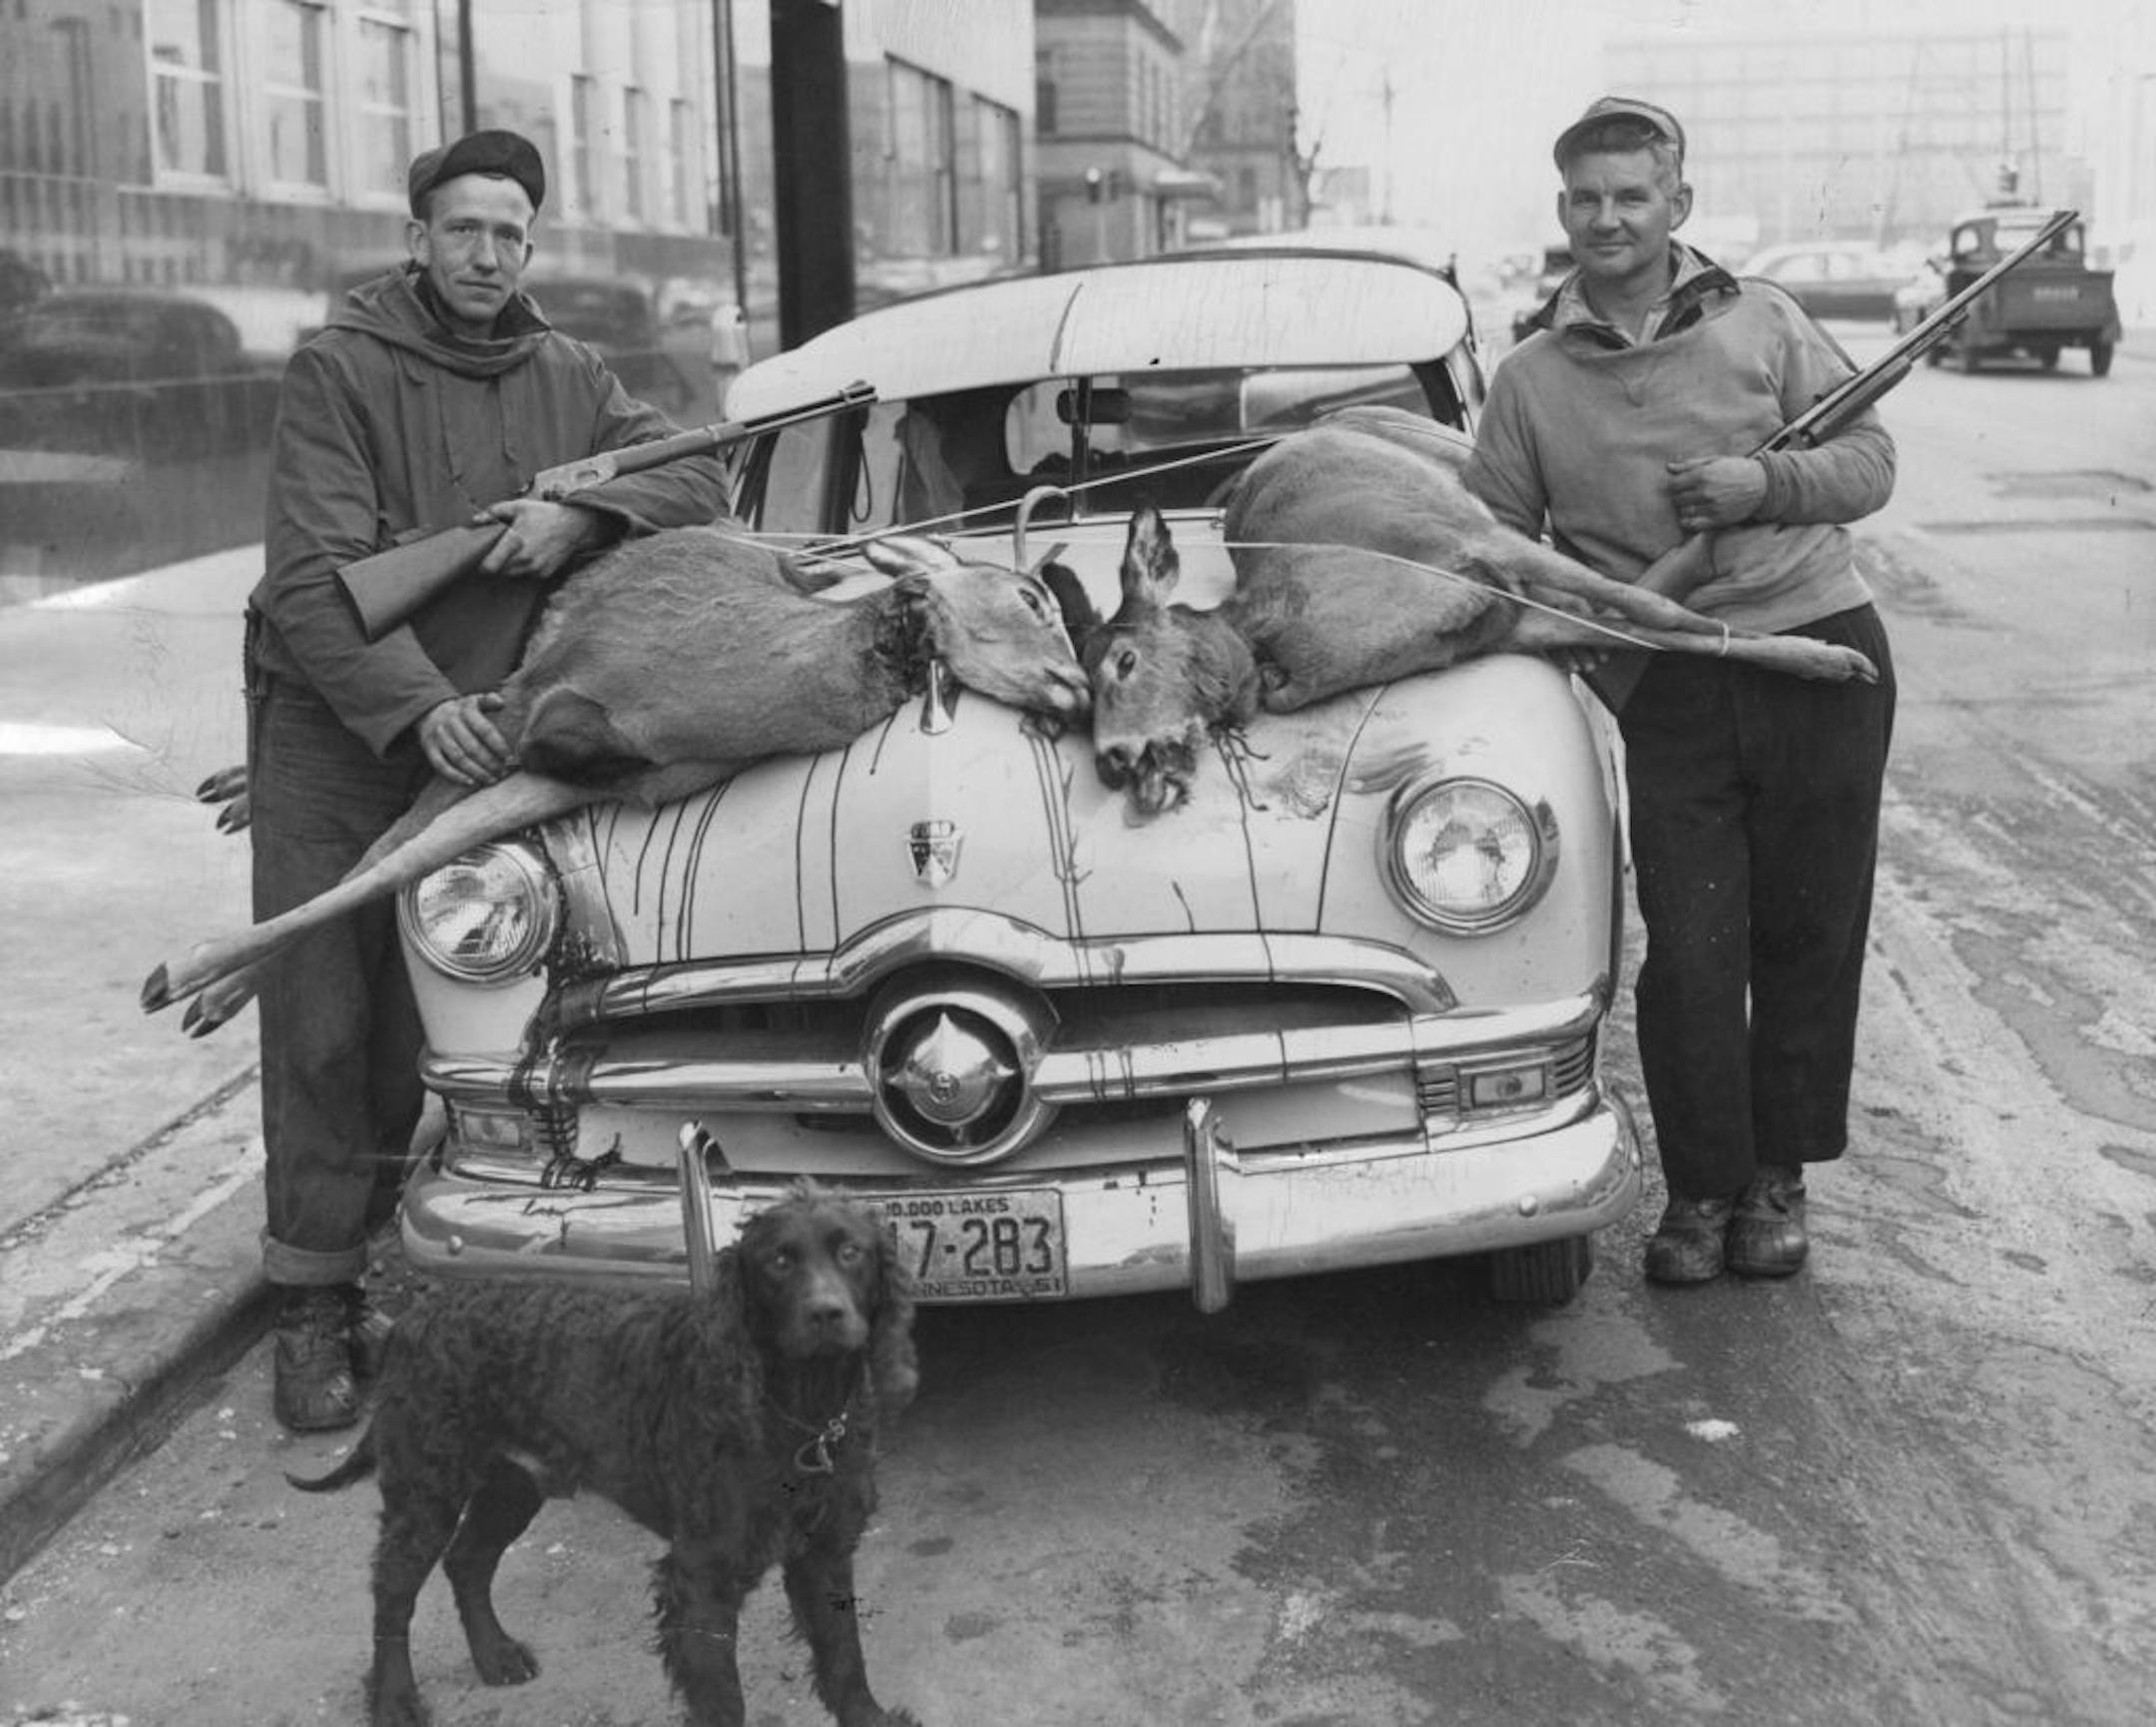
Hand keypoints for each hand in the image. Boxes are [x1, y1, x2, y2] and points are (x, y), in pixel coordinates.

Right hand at [417, 691, 515, 786]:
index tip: (509, 756)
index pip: (484, 729)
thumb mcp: (474, 700)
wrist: (430, 711)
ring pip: (458, 758)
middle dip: (489, 762)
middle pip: (472, 747)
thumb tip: (501, 702)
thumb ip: (489, 700)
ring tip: (491, 779)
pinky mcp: (429, 748)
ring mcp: (438, 736)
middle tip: (502, 772)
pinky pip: (441, 765)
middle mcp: (450, 723)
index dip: (497, 744)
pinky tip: (471, 782)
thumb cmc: (461, 710)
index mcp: (465, 710)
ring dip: (476, 771)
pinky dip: (456, 776)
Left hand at [475, 499, 608, 580]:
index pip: (489, 567)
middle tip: (496, 553)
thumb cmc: (545, 514)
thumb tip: (476, 520)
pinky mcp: (543, 574)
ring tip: (514, 552)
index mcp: (514, 542)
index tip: (479, 559)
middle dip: (495, 565)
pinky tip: (528, 556)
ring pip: (511, 576)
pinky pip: (526, 576)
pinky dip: (523, 570)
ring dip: (508, 568)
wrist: (574, 525)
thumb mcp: (519, 507)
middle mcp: (524, 559)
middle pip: (498, 573)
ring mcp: (535, 569)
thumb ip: (494, 512)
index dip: (481, 565)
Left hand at [1665, 456, 1766, 534]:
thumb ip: (1690, 465)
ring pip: (1685, 512)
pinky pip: (1694, 525)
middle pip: (1677, 499)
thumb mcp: (1714, 461)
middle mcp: (1706, 491)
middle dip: (1680, 496)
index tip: (1680, 485)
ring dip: (1686, 508)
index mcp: (1703, 474)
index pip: (1673, 484)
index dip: (1674, 485)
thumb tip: (1668, 468)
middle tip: (1689, 494)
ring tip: (1695, 503)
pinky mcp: (1718, 520)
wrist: (1762, 484)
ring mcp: (1712, 507)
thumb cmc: (1736, 470)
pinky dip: (1690, 522)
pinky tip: (1694, 516)